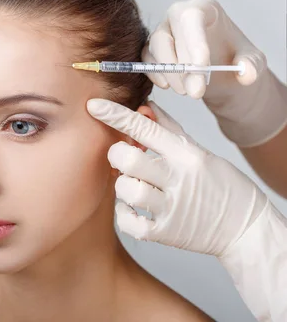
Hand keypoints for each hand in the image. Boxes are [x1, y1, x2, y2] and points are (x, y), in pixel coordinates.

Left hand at [87, 98, 267, 256]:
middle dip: (117, 156)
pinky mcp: (166, 234)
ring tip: (135, 186)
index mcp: (186, 155)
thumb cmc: (220, 185)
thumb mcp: (199, 151)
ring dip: (122, 186)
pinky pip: (128, 222)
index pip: (145, 128)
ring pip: (126, 190)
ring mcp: (172, 208)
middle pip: (128, 160)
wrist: (246, 228)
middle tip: (124, 159)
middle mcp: (178, 179)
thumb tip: (144, 106)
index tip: (94, 106)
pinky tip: (133, 208)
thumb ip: (168, 130)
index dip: (115, 115)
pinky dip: (124, 214)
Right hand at [145, 0, 286, 147]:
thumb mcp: (252, 63)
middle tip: (196, 91)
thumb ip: (252, 66)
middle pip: (171, 33)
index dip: (194, 41)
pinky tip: (168, 85)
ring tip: (187, 91)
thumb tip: (245, 73)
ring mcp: (163, 30)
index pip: (193, 17)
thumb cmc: (235, 59)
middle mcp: (179, 14)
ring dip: (170, 72)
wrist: (222, 72)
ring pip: (156, 46)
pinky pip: (146, 58)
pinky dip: (155, 73)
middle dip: (182, 65)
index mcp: (205, 7)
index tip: (201, 68)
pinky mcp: (153, 47)